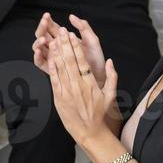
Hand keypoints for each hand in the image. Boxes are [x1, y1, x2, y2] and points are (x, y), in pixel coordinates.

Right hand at [34, 12, 108, 86]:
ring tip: (43, 39)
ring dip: (38, 42)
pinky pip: (40, 63)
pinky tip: (39, 52)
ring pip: (39, 48)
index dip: (47, 21)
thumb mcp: (92, 40)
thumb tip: (71, 16)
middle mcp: (56, 47)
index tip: (47, 16)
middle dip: (41, 29)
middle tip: (44, 24)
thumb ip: (83, 27)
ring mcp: (53, 58)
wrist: (98, 76)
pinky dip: (37, 57)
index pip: (51, 27)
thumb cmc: (95, 58)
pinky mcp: (52, 69)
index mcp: (64, 38)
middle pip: (42, 35)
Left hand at [45, 29, 120, 147]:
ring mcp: (67, 92)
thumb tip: (110, 61)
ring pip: (60, 68)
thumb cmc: (100, 113)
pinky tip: (50, 58)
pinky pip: (54, 80)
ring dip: (56, 53)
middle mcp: (78, 85)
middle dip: (65, 44)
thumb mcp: (111, 95)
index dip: (75, 46)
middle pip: (69, 60)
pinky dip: (52, 68)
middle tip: (61, 31)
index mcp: (90, 83)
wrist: (89, 131)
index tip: (72, 35)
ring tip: (54, 39)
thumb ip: (112, 77)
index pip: (82, 60)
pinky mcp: (59, 98)